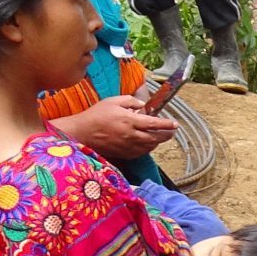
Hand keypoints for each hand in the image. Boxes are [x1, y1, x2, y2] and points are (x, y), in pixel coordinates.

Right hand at [52, 94, 174, 160]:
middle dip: (166, 135)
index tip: (175, 124)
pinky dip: (146, 149)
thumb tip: (143, 106)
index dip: (166, 124)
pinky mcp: (122, 154)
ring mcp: (127, 146)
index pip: (154, 124)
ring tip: (159, 136)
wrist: (82, 133)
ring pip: (149, 147)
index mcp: (129, 121)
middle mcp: (130, 135)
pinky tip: (146, 144)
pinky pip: (140, 153)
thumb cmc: (96, 115)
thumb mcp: (113, 101)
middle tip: (171, 132)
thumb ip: (131, 101)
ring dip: (157, 142)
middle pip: (155, 138)